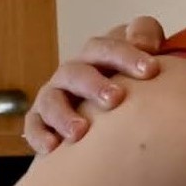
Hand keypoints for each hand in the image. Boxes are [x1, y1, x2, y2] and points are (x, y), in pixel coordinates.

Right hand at [23, 17, 169, 151]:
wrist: (110, 118)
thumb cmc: (134, 83)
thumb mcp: (142, 57)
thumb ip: (146, 37)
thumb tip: (147, 42)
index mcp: (97, 57)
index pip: (106, 47)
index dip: (126, 55)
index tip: (151, 70)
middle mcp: (73, 74)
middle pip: (77, 72)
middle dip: (93, 84)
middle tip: (115, 98)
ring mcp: (54, 96)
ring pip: (52, 100)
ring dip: (63, 114)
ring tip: (80, 131)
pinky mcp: (41, 121)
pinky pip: (34, 126)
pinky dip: (39, 135)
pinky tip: (52, 148)